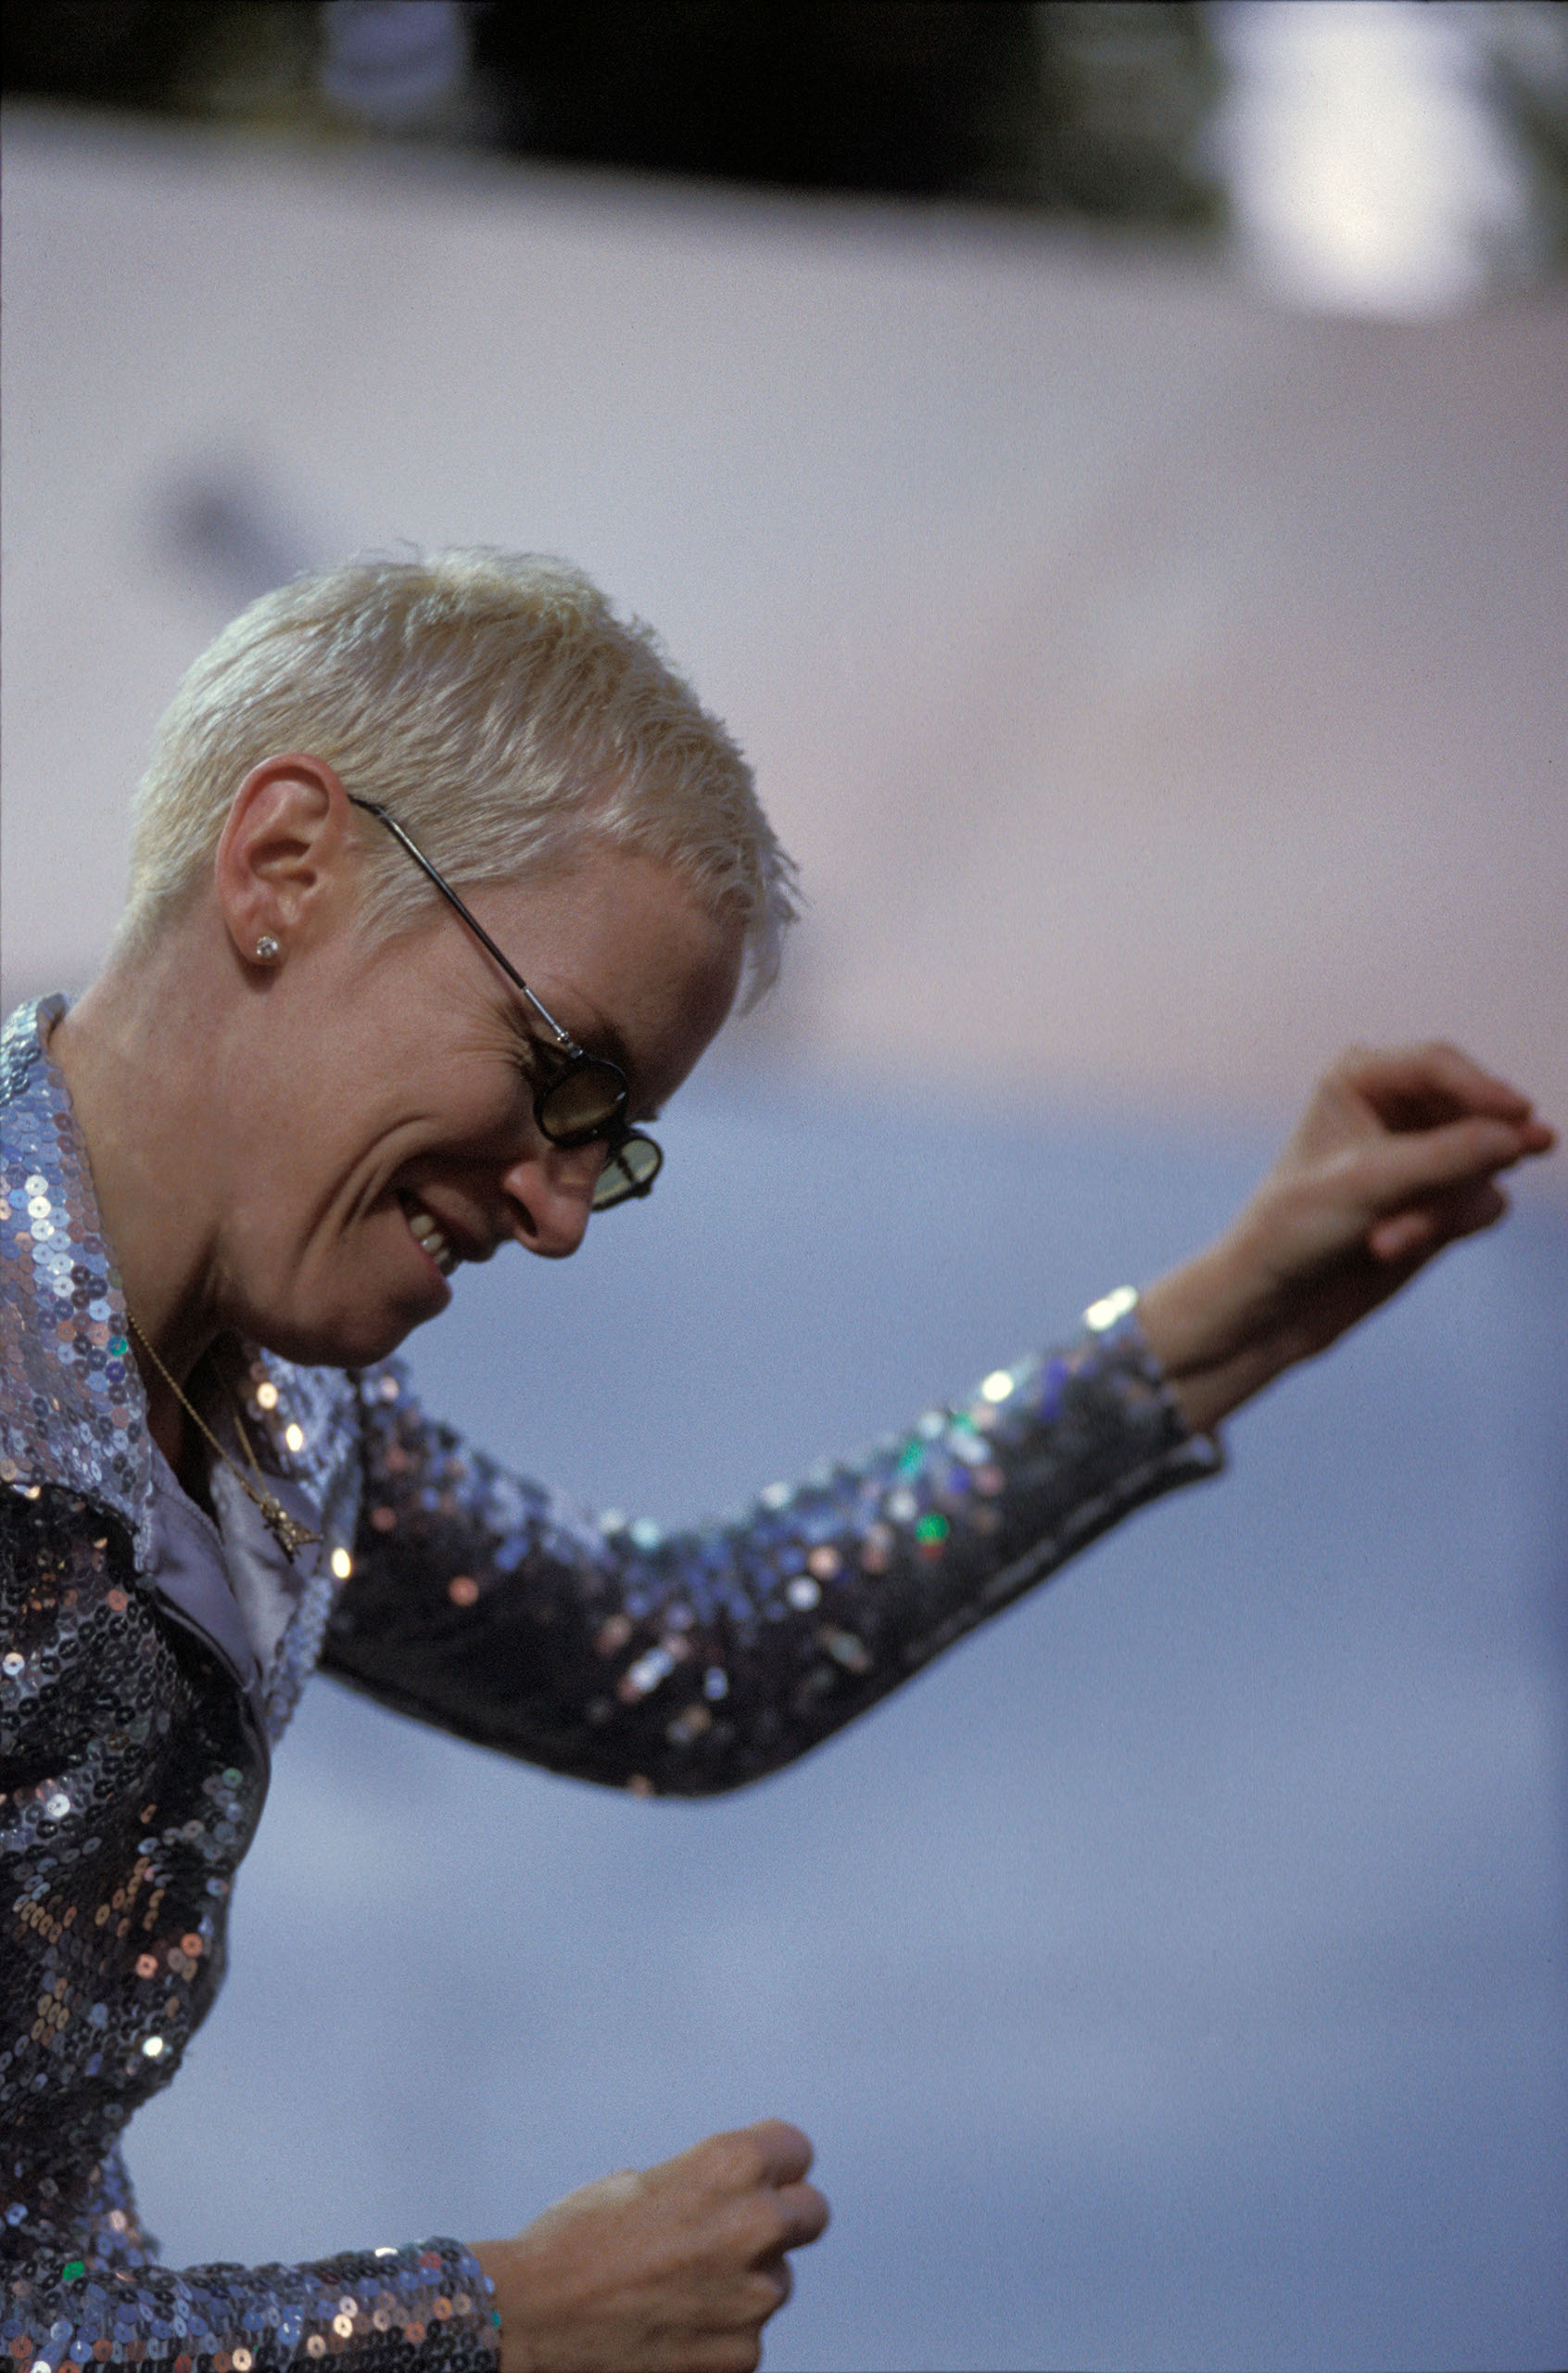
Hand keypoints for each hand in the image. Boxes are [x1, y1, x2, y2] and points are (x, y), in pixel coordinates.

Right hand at [472, 2119, 829, 2372]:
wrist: (530, 2318)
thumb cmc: (573, 2241)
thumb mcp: (641, 2181)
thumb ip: (702, 2184)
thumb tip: (734, 2197)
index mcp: (730, 2165)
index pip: (796, 2150)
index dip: (772, 2163)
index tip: (758, 2175)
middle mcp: (754, 2225)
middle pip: (811, 2213)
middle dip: (782, 2219)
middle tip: (737, 2231)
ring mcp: (753, 2298)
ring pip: (775, 2281)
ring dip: (743, 2283)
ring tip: (676, 2288)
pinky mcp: (741, 2356)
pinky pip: (747, 2336)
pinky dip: (719, 2335)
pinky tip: (670, 2327)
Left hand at [1137, 1042, 1555, 1433]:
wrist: (1271, 1304)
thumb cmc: (1292, 1229)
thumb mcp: (1366, 1186)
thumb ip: (1446, 1158)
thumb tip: (1524, 1136)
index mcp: (1361, 1076)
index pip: (1440, 1065)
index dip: (1483, 1089)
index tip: (1520, 1115)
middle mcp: (1397, 1106)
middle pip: (1476, 1111)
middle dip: (1465, 1161)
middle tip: (1480, 1184)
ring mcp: (1424, 1153)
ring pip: (1485, 1164)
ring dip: (1444, 1208)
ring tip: (1388, 1240)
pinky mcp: (1440, 1200)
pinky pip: (1481, 1203)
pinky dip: (1446, 1228)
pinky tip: (1390, 1249)